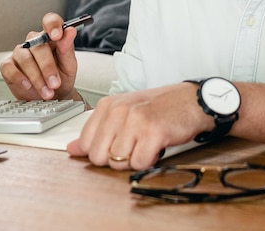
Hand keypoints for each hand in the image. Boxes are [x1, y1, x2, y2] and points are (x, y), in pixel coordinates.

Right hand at [0, 12, 78, 100]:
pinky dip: (19, 77)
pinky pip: (9, 68)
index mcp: (50, 37)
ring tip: (46, 91)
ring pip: (25, 58)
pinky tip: (28, 85)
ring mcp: (20, 53)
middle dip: (47, 67)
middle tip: (55, 83)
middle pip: (37, 46)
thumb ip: (68, 48)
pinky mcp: (8, 66)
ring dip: (36, 77)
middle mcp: (33, 42)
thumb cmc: (61, 78)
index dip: (52, 25)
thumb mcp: (69, 65)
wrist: (53, 97)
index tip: (57, 36)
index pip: (50, 21)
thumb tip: (70, 30)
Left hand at [67, 83, 207, 170]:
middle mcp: (118, 111)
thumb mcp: (124, 113)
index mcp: (107, 105)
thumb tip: (72, 149)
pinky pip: (138, 164)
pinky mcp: (152, 133)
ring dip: (133, 159)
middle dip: (116, 158)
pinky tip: (156, 147)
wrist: (192, 100)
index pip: (86, 143)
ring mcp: (134, 121)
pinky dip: (148, 161)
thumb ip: (97, 131)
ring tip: (145, 143)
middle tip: (133, 145)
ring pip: (117, 162)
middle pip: (98, 156)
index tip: (117, 144)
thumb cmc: (159, 107)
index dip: (102, 151)